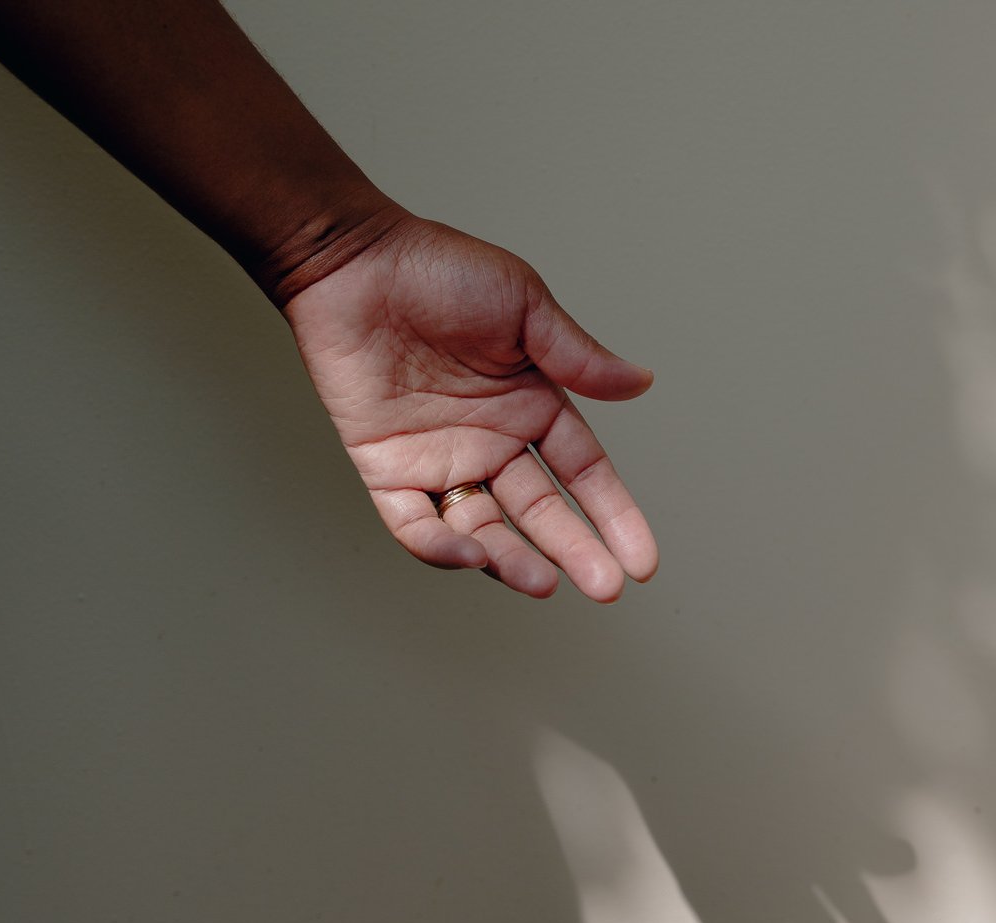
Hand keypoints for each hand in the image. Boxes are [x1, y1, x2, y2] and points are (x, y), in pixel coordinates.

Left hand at [283, 213, 656, 600]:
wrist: (353, 263)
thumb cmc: (437, 271)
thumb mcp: (524, 308)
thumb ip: (577, 357)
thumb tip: (641, 382)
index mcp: (530, 406)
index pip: (582, 474)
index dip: (613, 516)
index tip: (641, 560)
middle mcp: (490, 442)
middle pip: (540, 512)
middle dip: (574, 551)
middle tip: (604, 587)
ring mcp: (440, 461)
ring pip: (481, 528)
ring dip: (512, 560)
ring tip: (543, 582)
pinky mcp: (387, 470)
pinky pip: (413, 523)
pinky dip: (439, 546)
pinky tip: (472, 555)